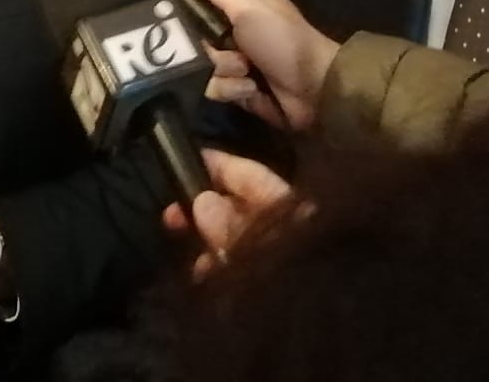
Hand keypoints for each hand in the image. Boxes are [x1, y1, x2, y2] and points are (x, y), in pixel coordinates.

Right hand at [160, 148, 293, 274]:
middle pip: (242, 207)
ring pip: (239, 237)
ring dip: (207, 238)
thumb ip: (228, 226)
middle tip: (171, 211)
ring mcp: (285, 256)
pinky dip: (222, 265)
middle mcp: (292, 228)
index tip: (187, 156)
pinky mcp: (275, 284)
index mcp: (295, 209)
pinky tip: (201, 272)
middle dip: (205, 205)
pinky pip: (244, 265)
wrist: (317, 333)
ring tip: (183, 243)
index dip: (220, 165)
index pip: (253, 175)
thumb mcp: (256, 250)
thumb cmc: (291, 278)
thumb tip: (204, 200)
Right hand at [172, 0, 339, 131]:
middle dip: (207, 47)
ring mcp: (234, 62)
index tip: (166, 14)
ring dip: (223, 70)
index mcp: (237, 4)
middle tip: (222, 49)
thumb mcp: (248, 5)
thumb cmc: (282, 40)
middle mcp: (232, 31)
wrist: (315, 90)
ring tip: (246, 73)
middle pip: (193, 37)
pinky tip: (250, 89)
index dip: (181, 4)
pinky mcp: (236, 90)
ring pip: (201, 65)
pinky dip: (232, 90)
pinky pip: (214, 88)